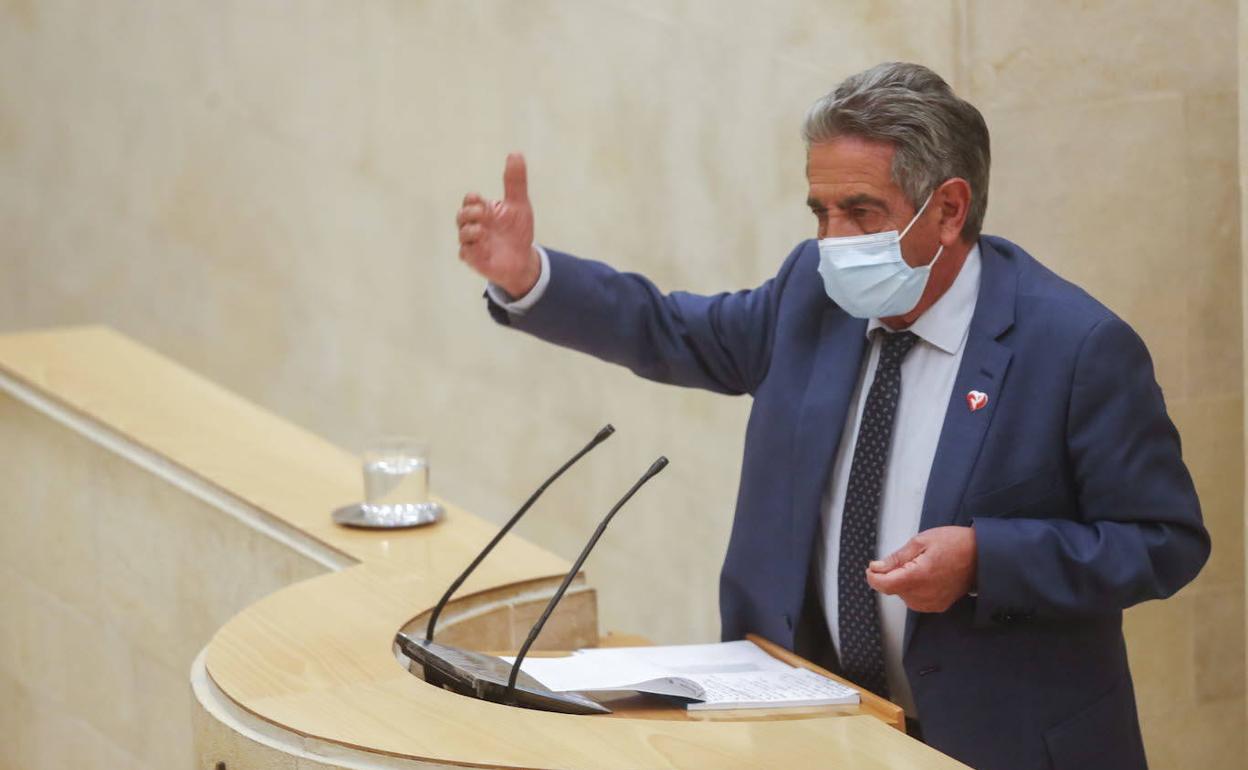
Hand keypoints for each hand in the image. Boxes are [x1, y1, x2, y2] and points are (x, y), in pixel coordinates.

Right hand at [456, 153, 540, 297]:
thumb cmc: (517, 231)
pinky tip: (484, 249)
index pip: (469, 200)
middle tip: (483, 214)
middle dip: (469, 214)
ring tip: (483, 232)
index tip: (481, 201)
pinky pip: (466, 253)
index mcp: (483, 211)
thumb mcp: (519, 205)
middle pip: (461, 216)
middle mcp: (475, 226)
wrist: (523, 260)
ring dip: (470, 231)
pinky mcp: (475, 259)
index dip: (472, 200)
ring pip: (462, 235)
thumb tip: (515, 153)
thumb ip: (515, 182)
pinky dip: (472, 250)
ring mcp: (473, 243)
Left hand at [865, 526, 976, 612]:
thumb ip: (896, 558)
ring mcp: (932, 603)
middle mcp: (924, 595)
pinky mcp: (938, 606)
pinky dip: (915, 589)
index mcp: (918, 577)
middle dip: (892, 575)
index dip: (873, 577)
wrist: (982, 557)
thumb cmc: (955, 544)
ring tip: (921, 565)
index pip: (884, 586)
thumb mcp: (921, 541)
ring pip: (904, 596)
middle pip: (893, 590)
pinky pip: (916, 600)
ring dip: (904, 582)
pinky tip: (926, 576)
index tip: (873, 567)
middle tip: (908, 558)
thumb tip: (876, 567)